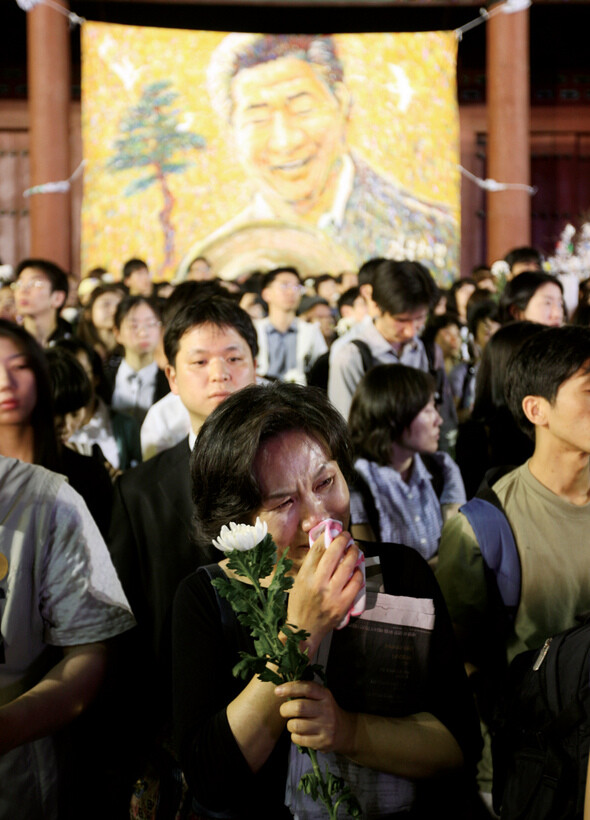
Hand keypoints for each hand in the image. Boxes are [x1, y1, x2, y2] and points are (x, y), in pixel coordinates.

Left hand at [275, 680, 355, 754]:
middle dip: (285, 709)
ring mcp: (326, 727)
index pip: (306, 688)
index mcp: (325, 695)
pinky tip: (300, 733)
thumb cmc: (325, 710)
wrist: (345, 731)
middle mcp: (327, 710)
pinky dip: (294, 736)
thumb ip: (305, 691)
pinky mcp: (322, 742)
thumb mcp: (321, 697)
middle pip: (299, 707)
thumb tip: (281, 689)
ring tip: (294, 723)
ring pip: (296, 725)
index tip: (277, 691)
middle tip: (284, 711)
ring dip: (290, 724)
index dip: (290, 688)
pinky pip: (299, 739)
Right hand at [287, 533, 363, 654]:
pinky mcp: (343, 604)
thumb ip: (311, 565)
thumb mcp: (299, 581)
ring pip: (347, 566)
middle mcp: (318, 584)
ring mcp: (332, 594)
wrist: (304, 631)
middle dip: (342, 540)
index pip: (317, 549)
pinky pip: (356, 583)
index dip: (327, 537)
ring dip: (353, 553)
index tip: (333, 531)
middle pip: (334, 554)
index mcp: (305, 576)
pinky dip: (358, 573)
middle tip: (347, 535)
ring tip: (355, 548)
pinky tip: (357, 569)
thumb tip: (325, 545)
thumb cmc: (300, 604)